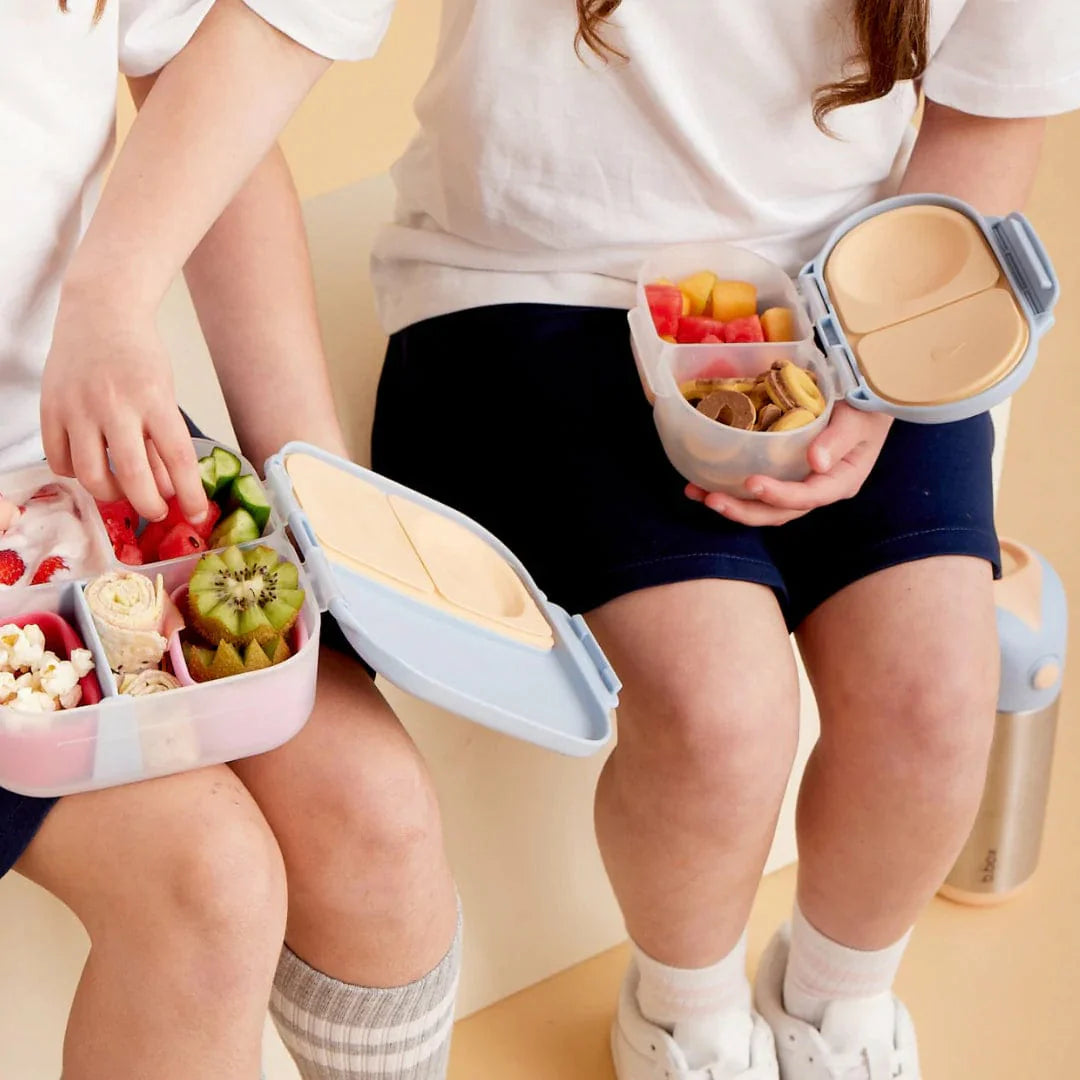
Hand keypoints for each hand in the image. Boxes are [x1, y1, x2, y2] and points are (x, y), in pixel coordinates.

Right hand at [41, 288, 207, 523]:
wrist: (99, 313)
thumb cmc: (139, 357)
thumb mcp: (165, 396)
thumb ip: (164, 444)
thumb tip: (169, 492)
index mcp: (154, 398)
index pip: (178, 457)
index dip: (190, 493)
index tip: (197, 514)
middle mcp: (115, 404)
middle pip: (133, 476)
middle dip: (150, 506)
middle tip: (157, 511)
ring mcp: (78, 407)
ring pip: (91, 477)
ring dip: (112, 495)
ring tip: (124, 489)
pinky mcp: (49, 408)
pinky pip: (60, 462)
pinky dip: (77, 475)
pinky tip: (92, 466)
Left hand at [686, 404, 892, 525]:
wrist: (864, 394)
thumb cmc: (864, 403)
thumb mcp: (858, 418)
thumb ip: (839, 439)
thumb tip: (817, 462)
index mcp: (840, 481)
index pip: (807, 497)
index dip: (779, 495)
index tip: (751, 484)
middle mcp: (818, 490)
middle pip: (779, 512)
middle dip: (743, 510)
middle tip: (710, 499)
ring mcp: (799, 484)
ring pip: (763, 505)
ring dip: (730, 504)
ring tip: (697, 493)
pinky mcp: (784, 474)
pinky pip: (757, 487)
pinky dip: (730, 487)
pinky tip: (703, 480)